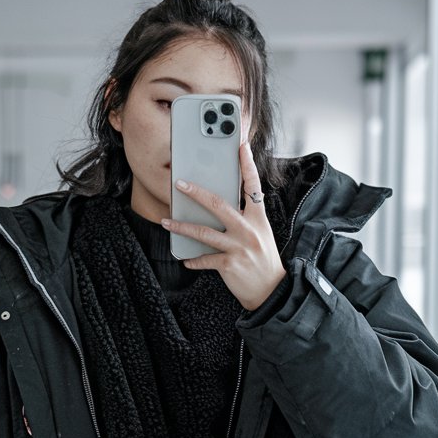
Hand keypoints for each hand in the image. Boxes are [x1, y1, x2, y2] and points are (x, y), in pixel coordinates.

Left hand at [162, 141, 286, 311]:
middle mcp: (249, 229)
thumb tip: (220, 206)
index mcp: (258, 218)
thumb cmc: (263, 260)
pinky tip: (185, 259)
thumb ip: (245, 218)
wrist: (271, 291)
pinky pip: (205, 259)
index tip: (240, 145)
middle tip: (179, 183)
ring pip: (204, 232)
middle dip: (196, 192)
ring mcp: (239, 247)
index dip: (247, 164)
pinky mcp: (230, 264)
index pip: (253, 185)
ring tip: (166, 222)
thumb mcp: (260, 234)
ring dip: (182, 226)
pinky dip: (193, 259)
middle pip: (219, 204)